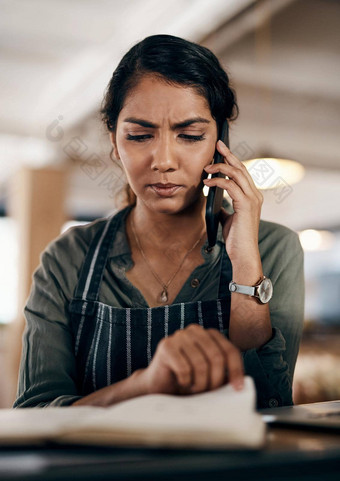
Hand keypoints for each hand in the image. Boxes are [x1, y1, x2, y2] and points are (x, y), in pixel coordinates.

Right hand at [139, 323, 243, 395]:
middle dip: (216, 380)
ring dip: (200, 384)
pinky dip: (186, 382)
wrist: (157, 386)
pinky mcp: (166, 345)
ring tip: (194, 390)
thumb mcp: (209, 377)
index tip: (238, 389)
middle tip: (209, 393)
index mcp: (209, 334)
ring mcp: (179, 335)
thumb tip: (241, 384)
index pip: (230, 350)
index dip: (236, 370)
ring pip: (201, 364)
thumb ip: (223, 375)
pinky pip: (185, 368)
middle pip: (217, 357)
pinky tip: (181, 384)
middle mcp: (195, 330)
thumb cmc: (187, 381)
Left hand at [203, 140, 262, 262]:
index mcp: (252, 196)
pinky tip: (207, 183)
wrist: (243, 254)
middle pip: (241, 167)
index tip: (221, 150)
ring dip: (219, 167)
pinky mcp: (246, 205)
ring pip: (236, 173)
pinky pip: (230, 185)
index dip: (232, 159)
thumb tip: (213, 199)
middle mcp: (255, 194)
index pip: (242, 172)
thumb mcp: (228, 218)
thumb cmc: (236, 238)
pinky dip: (217, 181)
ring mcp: (252, 199)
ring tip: (206, 167)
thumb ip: (224, 207)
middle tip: (217, 144)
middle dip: (228, 154)